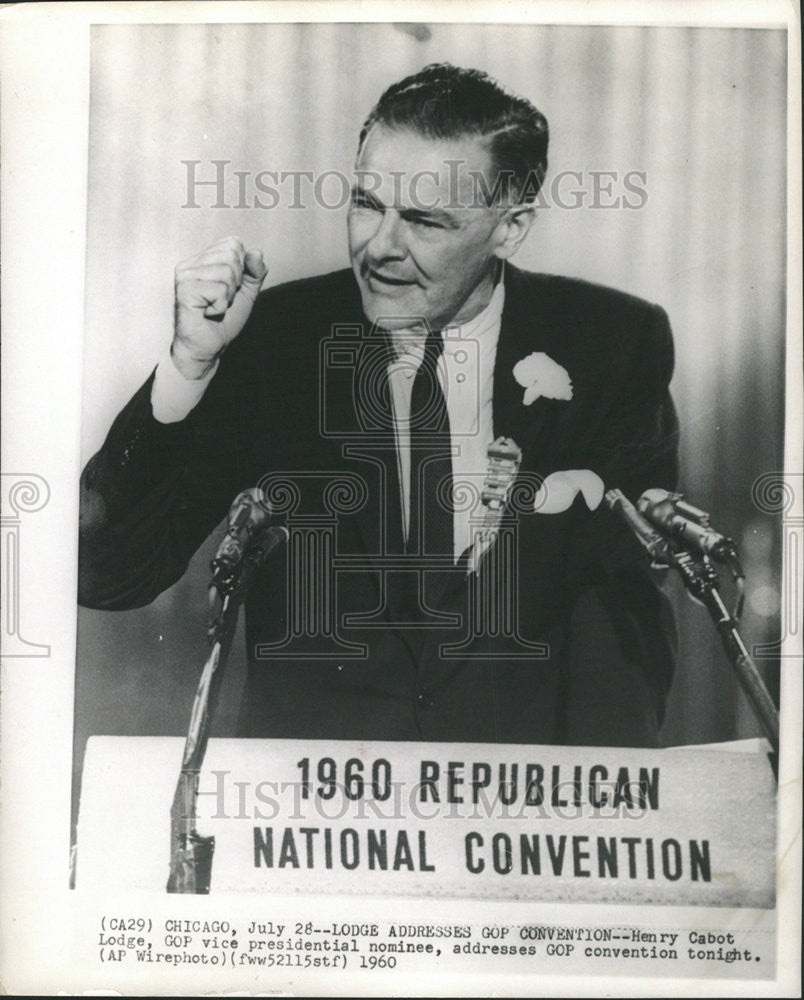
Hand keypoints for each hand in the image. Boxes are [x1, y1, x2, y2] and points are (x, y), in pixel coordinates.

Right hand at [172, 236, 267, 378]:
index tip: (228, 288)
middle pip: (231, 255)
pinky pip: (220, 290)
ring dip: (228, 296)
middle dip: (235, 283)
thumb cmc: (223, 320)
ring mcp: (185, 275)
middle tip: (221, 300)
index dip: (241, 268)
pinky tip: (208, 313)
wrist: (207, 348)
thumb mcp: (246, 293)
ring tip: (214, 307)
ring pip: (227, 272)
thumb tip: (257, 252)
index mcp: (202, 259)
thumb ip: (255, 272)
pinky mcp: (185, 290)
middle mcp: (190, 263)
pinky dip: (221, 306)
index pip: (233, 243)